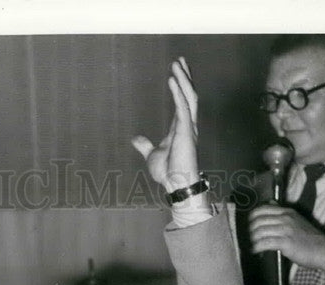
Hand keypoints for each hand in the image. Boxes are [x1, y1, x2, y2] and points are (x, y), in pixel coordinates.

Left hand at [132, 57, 199, 192]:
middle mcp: (187, 124)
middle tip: (180, 60)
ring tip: (176, 64)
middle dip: (185, 76)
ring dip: (183, 79)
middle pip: (189, 94)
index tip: (177, 71)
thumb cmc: (168, 173)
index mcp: (180, 128)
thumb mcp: (152, 155)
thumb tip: (135, 139)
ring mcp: (188, 127)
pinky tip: (172, 79)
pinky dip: (178, 92)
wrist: (176, 185)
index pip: (182, 101)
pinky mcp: (186, 131)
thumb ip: (145, 145)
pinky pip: (183, 106)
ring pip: (189, 96)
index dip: (181, 85)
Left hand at [249, 204, 324, 269]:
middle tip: (250, 239)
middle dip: (250, 231)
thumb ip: (282, 212)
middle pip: (257, 221)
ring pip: (259, 232)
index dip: (252, 218)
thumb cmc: (308, 238)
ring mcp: (285, 230)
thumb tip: (270, 203)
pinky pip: (264, 243)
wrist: (322, 249)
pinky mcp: (285, 242)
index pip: (262, 209)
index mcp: (287, 212)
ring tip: (253, 246)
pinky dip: (256, 248)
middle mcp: (285, 218)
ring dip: (252, 240)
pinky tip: (255, 251)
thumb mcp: (296, 219)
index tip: (250, 226)